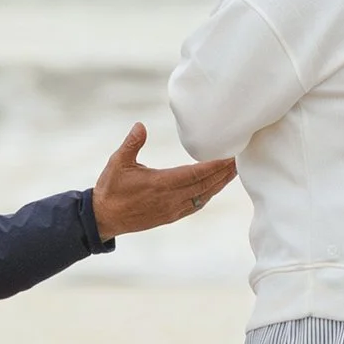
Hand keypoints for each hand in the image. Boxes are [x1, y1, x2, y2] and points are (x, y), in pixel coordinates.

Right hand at [91, 123, 234, 237]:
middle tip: (239, 161)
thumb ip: (132, 143)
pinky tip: (215, 188)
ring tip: (232, 172)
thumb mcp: (117, 162)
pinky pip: (195, 206)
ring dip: (219, 184)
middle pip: (205, 185)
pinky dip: (208, 195)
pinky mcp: (170, 216)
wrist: (104, 217)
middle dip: (223, 173)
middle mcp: (170, 199)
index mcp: (160, 183)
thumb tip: (140, 125)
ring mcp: (172, 210)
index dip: (214, 166)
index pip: (195, 174)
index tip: (229, 157)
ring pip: (203, 197)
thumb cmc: (111, 189)